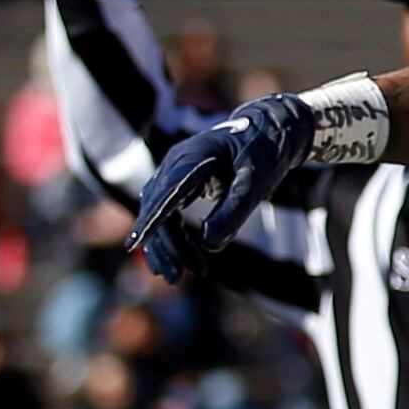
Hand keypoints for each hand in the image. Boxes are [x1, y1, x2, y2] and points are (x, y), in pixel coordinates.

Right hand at [130, 92, 317, 284]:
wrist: (270, 130)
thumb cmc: (264, 152)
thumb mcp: (255, 183)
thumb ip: (234, 212)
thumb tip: (210, 245)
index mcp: (193, 157)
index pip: (166, 192)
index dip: (151, 219)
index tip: (137, 243)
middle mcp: (176, 164)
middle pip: (156, 207)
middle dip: (164, 244)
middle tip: (177, 278)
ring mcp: (175, 173)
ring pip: (157, 213)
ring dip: (164, 246)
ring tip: (174, 277)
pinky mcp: (180, 183)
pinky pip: (165, 213)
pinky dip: (168, 237)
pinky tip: (172, 261)